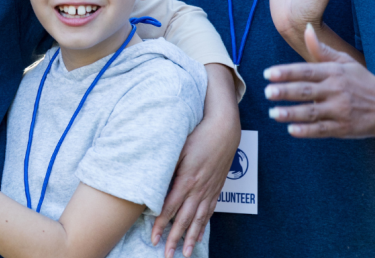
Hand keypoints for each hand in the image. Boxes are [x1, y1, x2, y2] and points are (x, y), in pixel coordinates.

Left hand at [151, 97, 238, 257]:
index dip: (161, 224)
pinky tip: (199, 236)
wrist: (224, 129)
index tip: (153, 238)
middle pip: (184, 219)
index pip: (170, 207)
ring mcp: (209, 190)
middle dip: (174, 238)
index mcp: (186, 179)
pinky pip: (209, 212)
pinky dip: (203, 226)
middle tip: (167, 254)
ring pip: (199, 220)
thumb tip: (150, 178)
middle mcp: (199, 188)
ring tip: (185, 253)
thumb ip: (166, 166)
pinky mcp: (217, 189)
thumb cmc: (197, 135)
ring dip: (191, 238)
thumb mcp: (177, 148)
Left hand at [263, 25, 374, 138]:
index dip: (286, 72)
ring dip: (290, 113)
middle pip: (306, 91)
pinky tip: (291, 130)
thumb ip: (322, 50)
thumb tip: (306, 28)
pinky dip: (306, 130)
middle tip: (267, 92)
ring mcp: (340, 110)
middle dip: (285, 91)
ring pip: (311, 112)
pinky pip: (321, 130)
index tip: (268, 74)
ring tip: (273, 113)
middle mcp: (336, 91)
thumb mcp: (346, 63)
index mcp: (334, 73)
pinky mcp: (343, 128)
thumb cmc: (364, 83)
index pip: (306, 71)